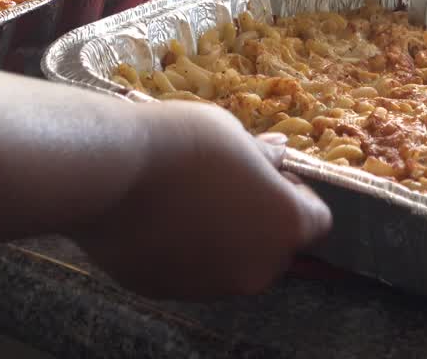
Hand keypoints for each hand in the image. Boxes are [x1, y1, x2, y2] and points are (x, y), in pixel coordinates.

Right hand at [68, 101, 330, 299]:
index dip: (296, 195)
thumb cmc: (181, 144)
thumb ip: (263, 155)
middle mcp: (257, 268)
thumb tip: (280, 156)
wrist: (110, 173)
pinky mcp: (170, 292)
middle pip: (273, 249)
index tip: (267, 174)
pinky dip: (181, 251)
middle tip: (223, 184)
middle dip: (257, 221)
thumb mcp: (232, 133)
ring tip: (182, 198)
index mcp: (286, 226)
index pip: (317, 220)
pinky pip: (187, 271)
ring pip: (230, 263)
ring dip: (219, 238)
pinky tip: (156, 218)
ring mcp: (212, 287)